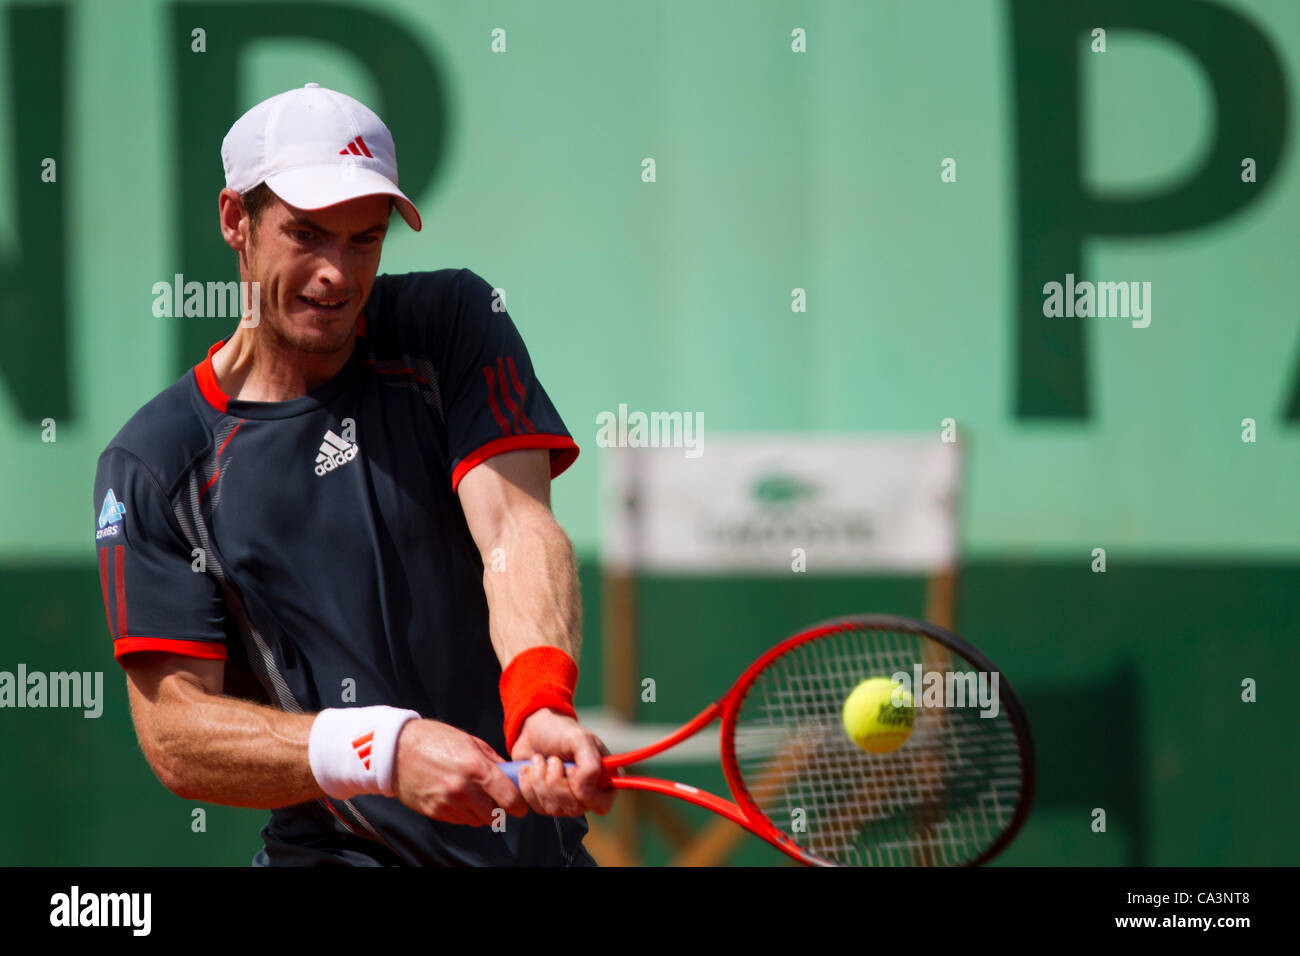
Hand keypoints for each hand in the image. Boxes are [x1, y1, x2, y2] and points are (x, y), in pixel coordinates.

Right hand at [391, 719, 528, 825]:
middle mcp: (463, 789)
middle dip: (500, 810)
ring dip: (481, 812)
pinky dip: (464, 813)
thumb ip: (493, 761)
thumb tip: (512, 775)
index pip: (509, 800)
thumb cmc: (434, 739)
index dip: (519, 804)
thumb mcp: (470, 742)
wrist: (396, 749)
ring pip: (477, 820)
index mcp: (476, 768)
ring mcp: (447, 803)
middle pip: (495, 817)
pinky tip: (457, 796)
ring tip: (473, 793)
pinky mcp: (434, 812)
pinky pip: (459, 820)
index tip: (519, 803)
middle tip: (497, 798)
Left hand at [511, 708, 617, 816]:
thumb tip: (584, 792)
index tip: (571, 771)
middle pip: (574, 808)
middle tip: (551, 760)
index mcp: (604, 778)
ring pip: (554, 809)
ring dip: (540, 781)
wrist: (532, 731)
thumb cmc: (560, 731)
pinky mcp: (546, 802)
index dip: (585, 794)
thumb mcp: (580, 740)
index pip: (602, 805)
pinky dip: (528, 786)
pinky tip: (529, 769)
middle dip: (555, 783)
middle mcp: (588, 794)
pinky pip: (537, 807)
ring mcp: (566, 800)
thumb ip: (590, 766)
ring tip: (538, 760)